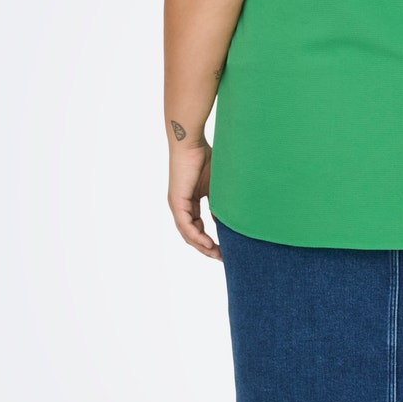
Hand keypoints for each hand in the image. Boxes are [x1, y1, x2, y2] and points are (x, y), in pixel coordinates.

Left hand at [168, 139, 221, 260]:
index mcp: (188, 203)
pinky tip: (208, 243)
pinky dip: (197, 236)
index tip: (225, 250)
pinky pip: (186, 225)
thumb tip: (225, 221)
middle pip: (191, 235)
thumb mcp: (216, 187)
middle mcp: (180, 206)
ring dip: (202, 246)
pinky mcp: (177, 201)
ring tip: (217, 254)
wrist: (192, 142)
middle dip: (207, 248)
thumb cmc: (206, 157)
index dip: (210, 240)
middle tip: (222, 258)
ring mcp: (177, 205)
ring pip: (187, 234)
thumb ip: (219, 204)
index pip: (197, 228)